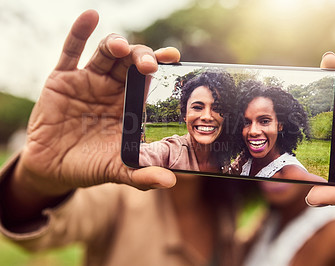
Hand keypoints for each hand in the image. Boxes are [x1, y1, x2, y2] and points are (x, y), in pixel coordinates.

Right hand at [16, 10, 178, 195]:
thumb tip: (170, 182)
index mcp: (129, 105)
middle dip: (140, 57)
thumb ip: (141, 174)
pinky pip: (71, 51)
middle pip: (130, 62)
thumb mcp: (116, 169)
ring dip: (115, 44)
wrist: (53, 169)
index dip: (161, 67)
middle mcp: (112, 88)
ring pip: (105, 53)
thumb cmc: (90, 166)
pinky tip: (90, 16)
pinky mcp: (62, 79)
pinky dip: (79, 32)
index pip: (148, 81)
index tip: (174, 58)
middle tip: (149, 64)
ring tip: (121, 47)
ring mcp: (88, 81)